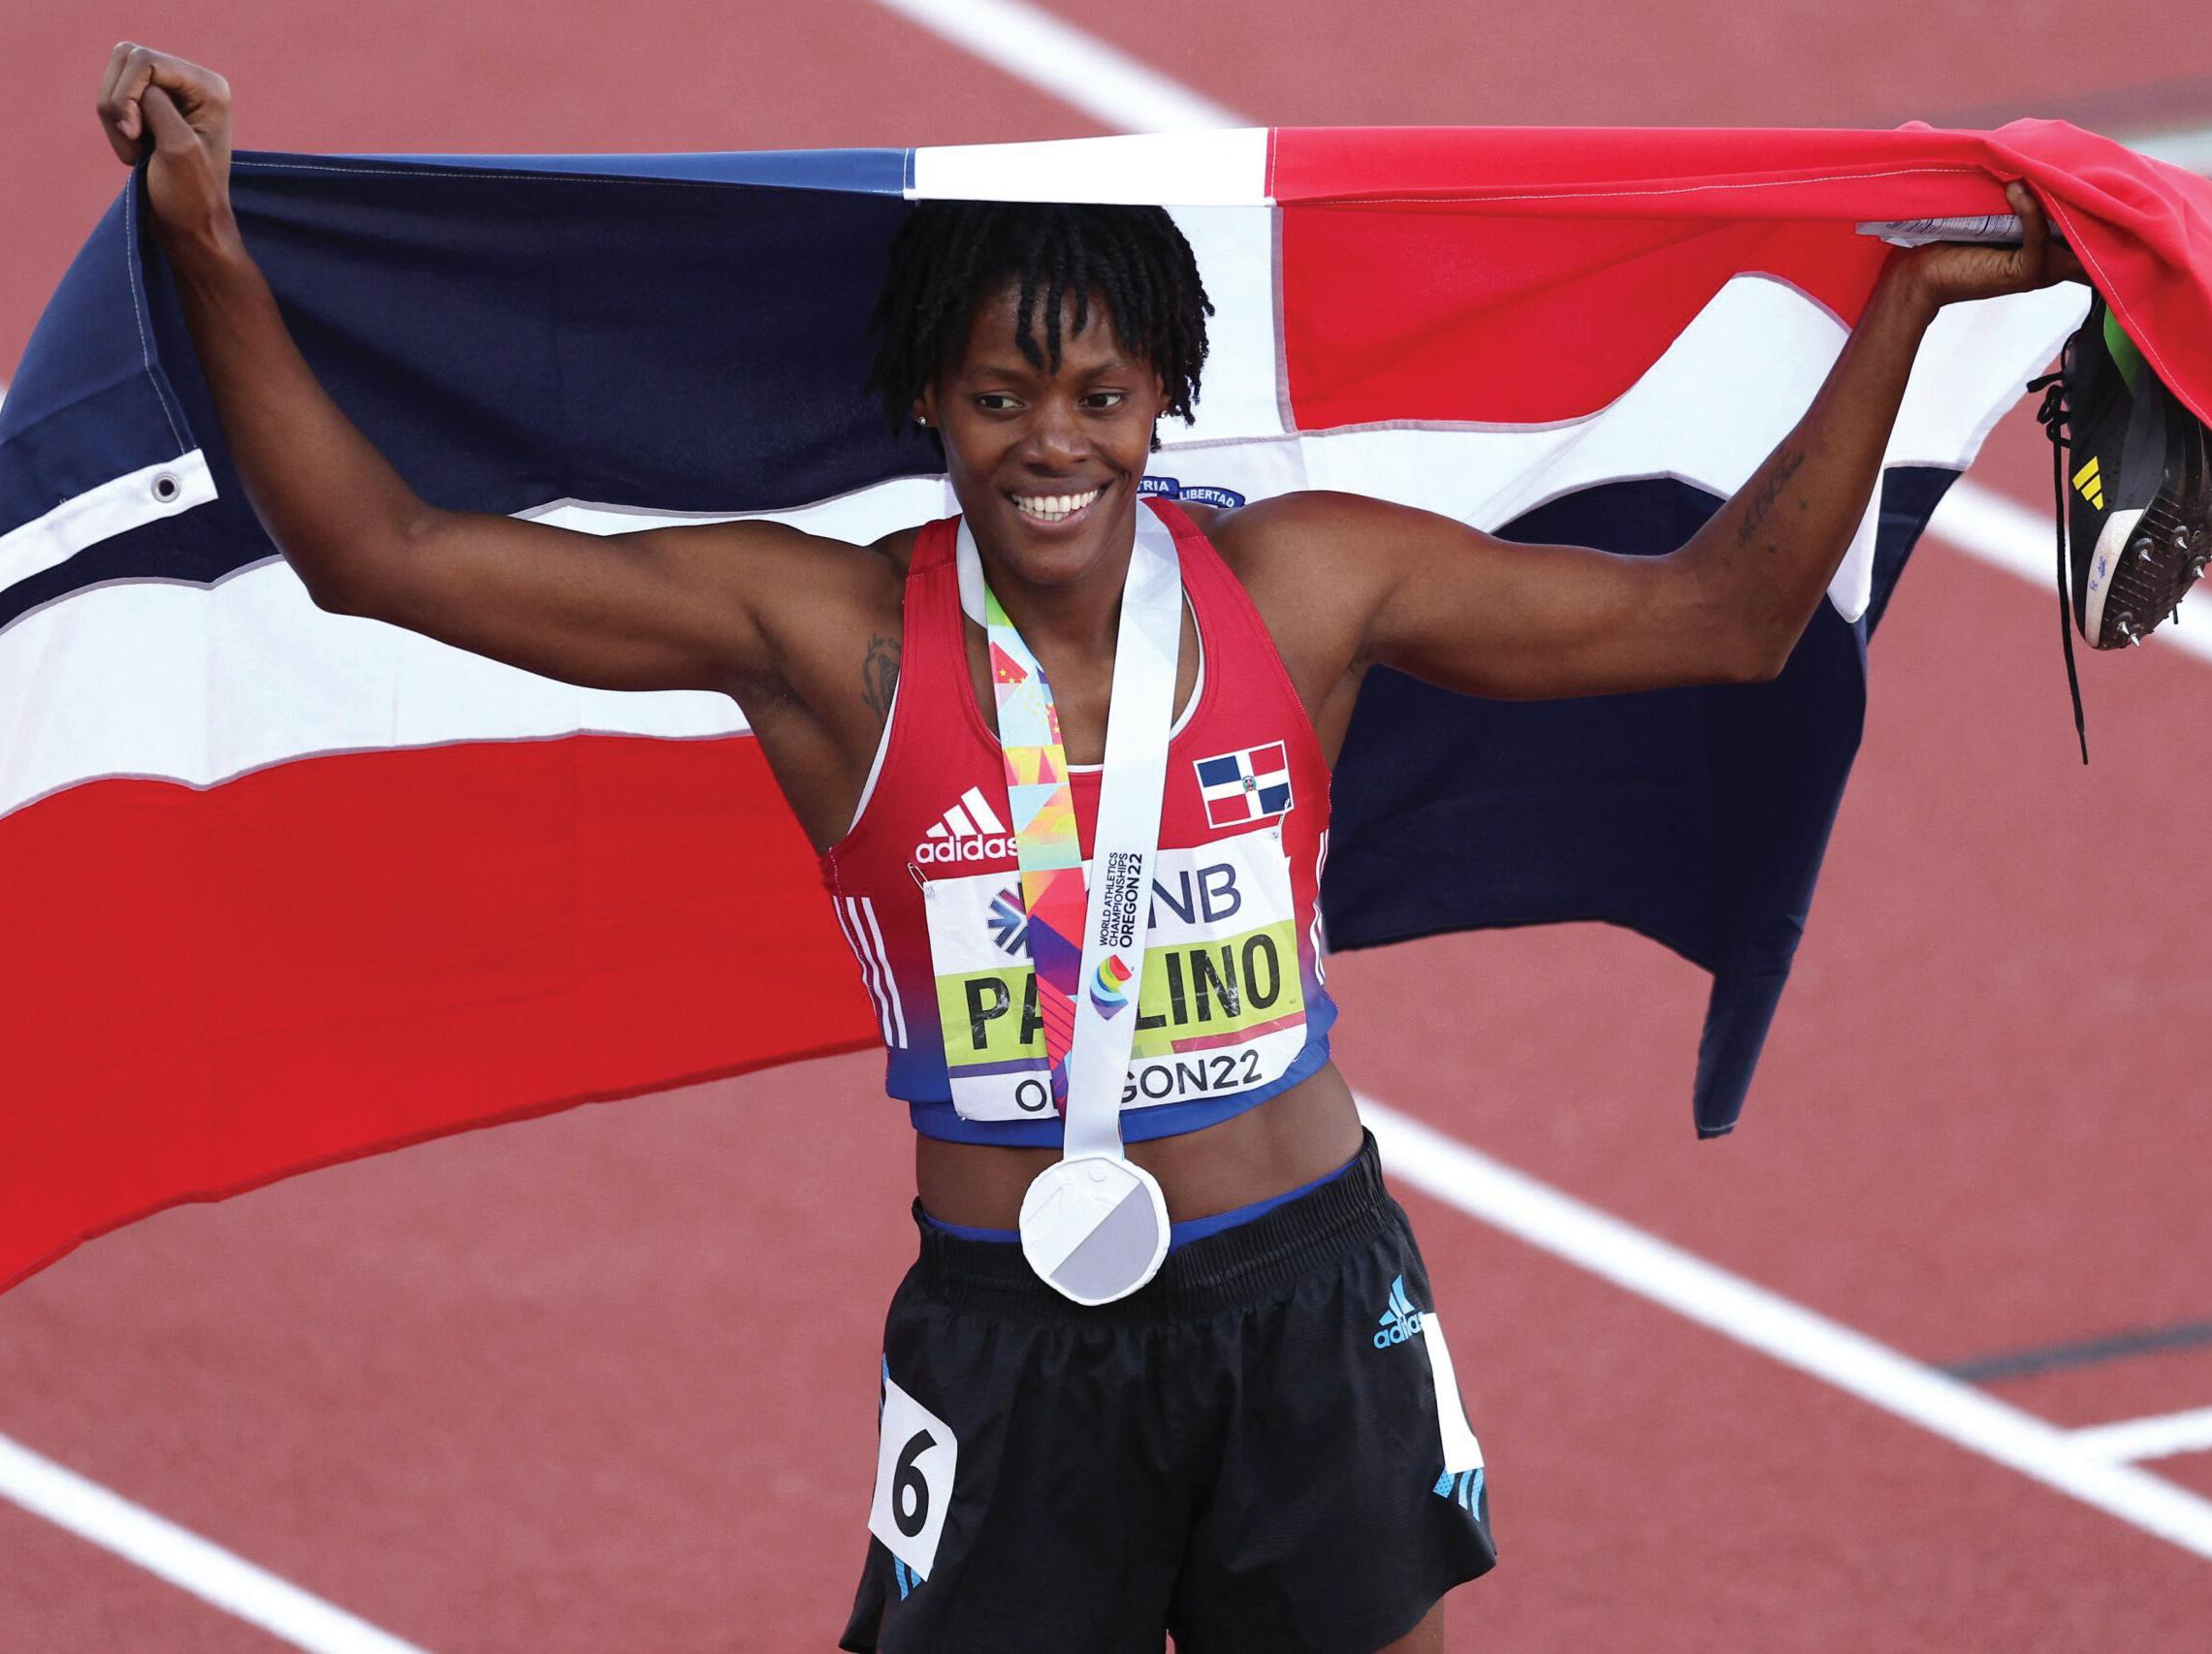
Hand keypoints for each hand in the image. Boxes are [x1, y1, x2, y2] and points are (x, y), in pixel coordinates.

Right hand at [95, 43, 234, 245]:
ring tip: (133, 149)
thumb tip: (136, 77)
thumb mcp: (177, 148)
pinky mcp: (150, 104)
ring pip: (114, 75)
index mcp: (210, 87)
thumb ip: (157, 105)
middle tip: (133, 141)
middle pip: (126, 59)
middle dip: (118, 102)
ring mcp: (170, 91)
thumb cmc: (190, 196)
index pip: (146, 61)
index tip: (135, 135)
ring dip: (112, 113)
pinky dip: (111, 121)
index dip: (129, 94)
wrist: (188, 227)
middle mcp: (192, 81)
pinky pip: (112, 94)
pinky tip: (132, 149)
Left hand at [1897, 180, 2087, 311]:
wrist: (1921, 271)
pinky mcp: (2026, 274)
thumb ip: (2023, 185)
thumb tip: (2034, 143)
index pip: (2095, 222)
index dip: (2103, 197)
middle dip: (2096, 198)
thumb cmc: (1953, 236)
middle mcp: (2058, 258)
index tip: (2100, 164)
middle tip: (2087, 162)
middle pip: (2097, 230)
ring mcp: (2045, 269)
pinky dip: (2030, 212)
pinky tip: (2015, 189)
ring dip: (2063, 199)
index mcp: (2057, 242)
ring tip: (2050, 168)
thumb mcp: (1996, 205)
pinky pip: (2039, 239)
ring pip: (2073, 232)